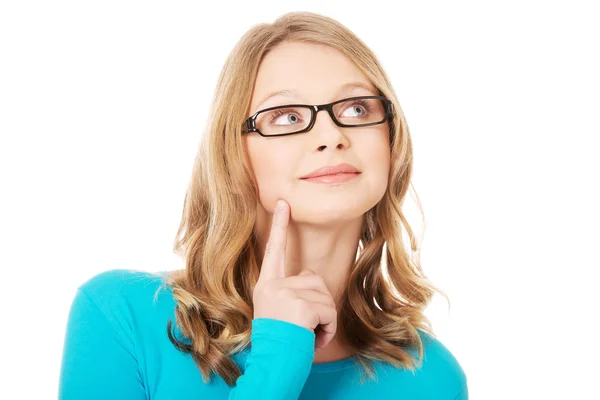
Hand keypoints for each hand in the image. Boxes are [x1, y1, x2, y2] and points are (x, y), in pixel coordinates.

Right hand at [252, 199, 337, 350]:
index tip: (284, 202)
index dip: (279, 226)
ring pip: (325, 295)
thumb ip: (290, 290)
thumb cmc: (279, 342)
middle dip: (319, 304)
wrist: (273, 365)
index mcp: (266, 285)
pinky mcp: (300, 305)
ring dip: (325, 318)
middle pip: (314, 278)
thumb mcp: (277, 311)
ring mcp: (285, 294)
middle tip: (304, 325)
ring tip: (308, 333)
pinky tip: (314, 338)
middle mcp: (273, 285)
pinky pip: (329, 310)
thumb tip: (310, 277)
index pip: (274, 250)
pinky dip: (328, 328)